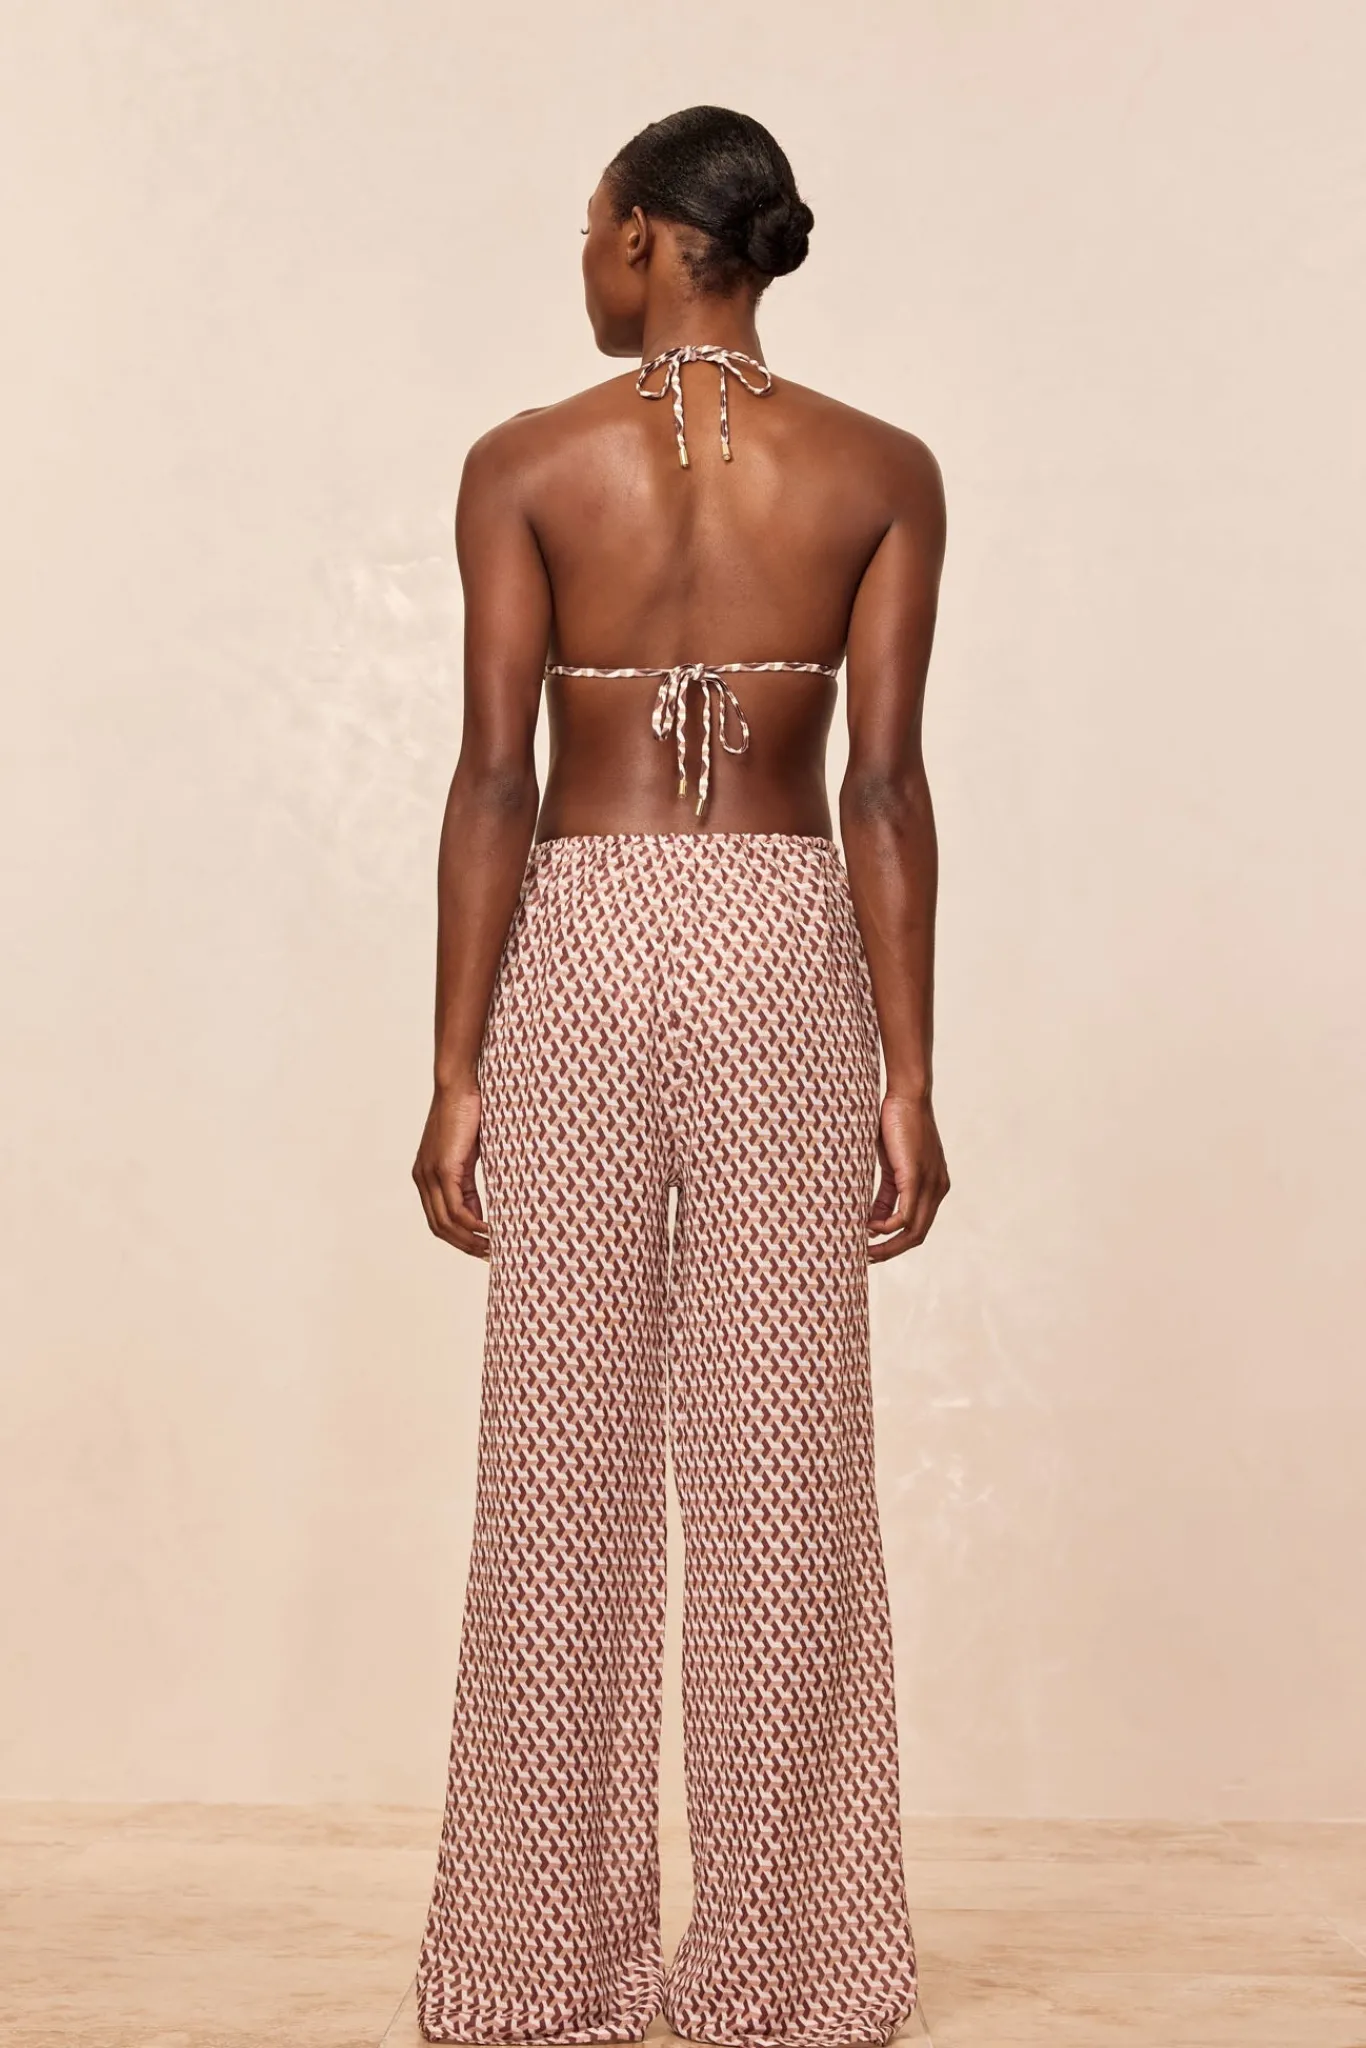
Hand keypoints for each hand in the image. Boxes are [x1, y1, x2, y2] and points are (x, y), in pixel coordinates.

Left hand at [413, 1082, 489, 1258]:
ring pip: (446, 1222)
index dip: (457, 1238)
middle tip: (487, 1255)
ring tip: (491, 1247)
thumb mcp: (468, 1155)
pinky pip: (455, 1208)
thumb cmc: (467, 1113)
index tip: (480, 1247)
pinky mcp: (442, 1169)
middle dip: (463, 1245)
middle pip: (439, 1227)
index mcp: (426, 1175)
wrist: (458, 1086)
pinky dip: (472, 1224)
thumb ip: (467, 1182)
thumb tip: (479, 1211)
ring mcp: (430, 1175)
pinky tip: (489, 1230)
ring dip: (469, 1240)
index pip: (437, 1219)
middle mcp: (422, 1178)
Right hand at [868, 1092, 949, 1261]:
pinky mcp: (916, 1177)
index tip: (871, 1247)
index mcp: (934, 1186)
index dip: (896, 1242)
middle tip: (866, 1257)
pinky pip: (906, 1215)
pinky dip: (887, 1226)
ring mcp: (930, 1184)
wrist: (907, 1096)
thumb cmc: (895, 1125)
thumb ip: (886, 1193)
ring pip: (913, 1231)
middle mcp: (938, 1189)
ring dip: (888, 1245)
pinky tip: (868, 1226)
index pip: (918, 1226)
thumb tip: (873, 1220)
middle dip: (891, 1251)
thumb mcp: (891, 1165)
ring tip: (864, 1248)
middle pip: (918, 1235)